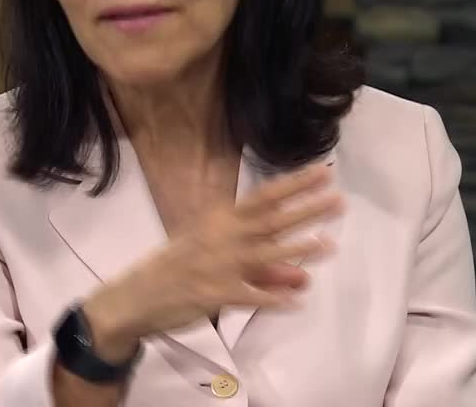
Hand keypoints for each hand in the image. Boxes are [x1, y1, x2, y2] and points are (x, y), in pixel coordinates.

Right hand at [82, 162, 342, 360]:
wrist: (136, 296)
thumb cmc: (175, 268)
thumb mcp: (213, 255)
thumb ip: (260, 265)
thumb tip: (304, 272)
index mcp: (220, 220)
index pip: (264, 197)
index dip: (294, 185)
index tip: (322, 173)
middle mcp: (222, 237)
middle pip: (271, 219)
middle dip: (306, 209)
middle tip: (339, 199)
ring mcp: (219, 265)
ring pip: (265, 254)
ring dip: (298, 249)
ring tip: (329, 244)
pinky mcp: (215, 294)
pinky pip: (250, 296)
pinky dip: (273, 300)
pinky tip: (297, 302)